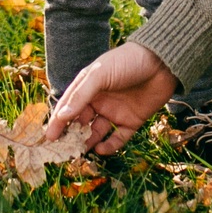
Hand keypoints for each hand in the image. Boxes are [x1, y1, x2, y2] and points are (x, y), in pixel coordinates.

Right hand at [43, 40, 178, 153]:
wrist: (162, 62)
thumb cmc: (128, 61)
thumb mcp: (100, 74)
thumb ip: (81, 95)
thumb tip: (62, 116)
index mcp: (88, 87)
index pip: (68, 107)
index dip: (58, 122)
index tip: (49, 138)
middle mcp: (99, 101)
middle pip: (81, 122)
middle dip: (72, 136)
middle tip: (64, 151)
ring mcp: (115, 112)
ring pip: (97, 132)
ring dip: (88, 142)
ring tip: (81, 151)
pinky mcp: (132, 121)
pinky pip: (118, 138)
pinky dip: (110, 146)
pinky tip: (101, 148)